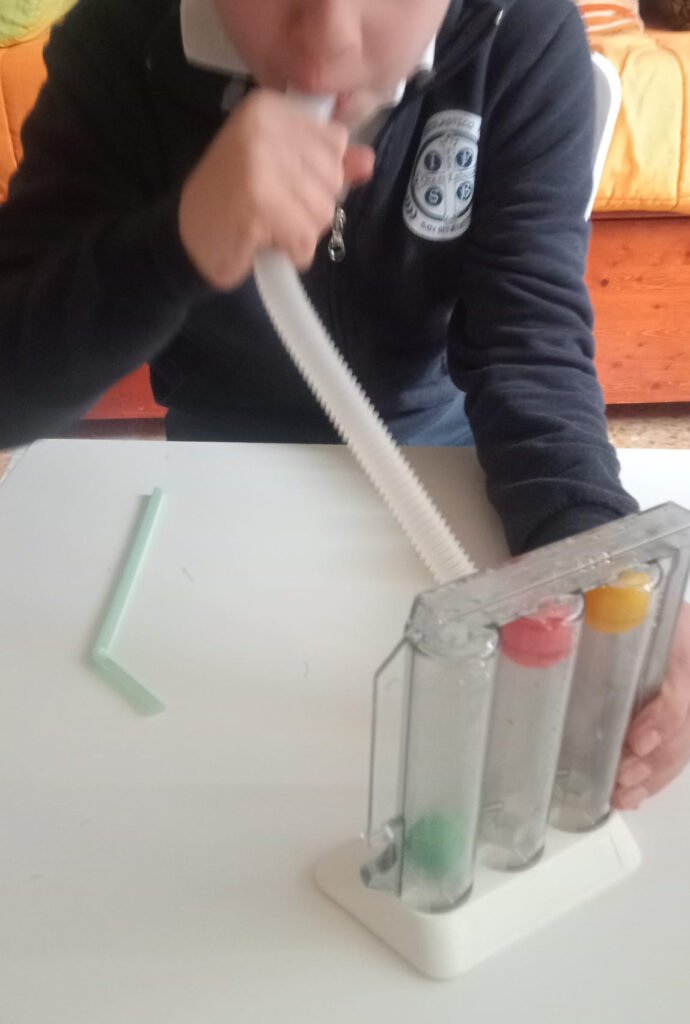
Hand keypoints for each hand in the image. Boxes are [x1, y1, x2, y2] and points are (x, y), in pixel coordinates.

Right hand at [178, 90, 374, 289]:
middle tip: (272, 209)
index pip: (334, 142)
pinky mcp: (257, 203)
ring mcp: (259, 163)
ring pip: (322, 211)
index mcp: (269, 109)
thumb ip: (326, 163)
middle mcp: (264, 127)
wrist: (187, 238)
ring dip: (300, 232)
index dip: (318, 175)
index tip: (282, 182)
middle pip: (331, 178)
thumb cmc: (234, 203)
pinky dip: (291, 252)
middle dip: (311, 207)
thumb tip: (368, 160)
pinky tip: (263, 242)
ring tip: (266, 225)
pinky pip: (304, 239)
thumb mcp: (281, 171)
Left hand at [612, 600, 689, 809]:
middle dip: (652, 760)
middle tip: (622, 777)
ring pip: (681, 748)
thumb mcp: (630, 597)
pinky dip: (655, 778)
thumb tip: (551, 613)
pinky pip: (677, 753)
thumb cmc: (634, 600)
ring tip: (623, 794)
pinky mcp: (681, 718)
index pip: (680, 694)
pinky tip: (634, 796)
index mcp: (683, 649)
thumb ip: (604, 609)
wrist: (654, 605)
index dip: (660, 720)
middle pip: (682, 730)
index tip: (636, 739)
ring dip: (652, 776)